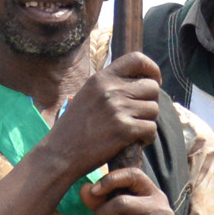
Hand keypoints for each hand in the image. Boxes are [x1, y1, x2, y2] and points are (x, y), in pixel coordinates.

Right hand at [37, 52, 166, 178]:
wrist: (59, 154)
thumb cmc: (73, 128)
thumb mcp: (87, 96)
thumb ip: (109, 86)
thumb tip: (139, 81)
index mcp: (101, 79)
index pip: (136, 59)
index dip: (151, 69)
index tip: (152, 81)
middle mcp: (110, 90)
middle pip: (152, 88)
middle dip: (150, 102)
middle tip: (138, 116)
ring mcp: (118, 109)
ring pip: (154, 110)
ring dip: (148, 122)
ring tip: (133, 130)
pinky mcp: (124, 130)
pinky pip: (151, 129)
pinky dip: (147, 138)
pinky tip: (135, 141)